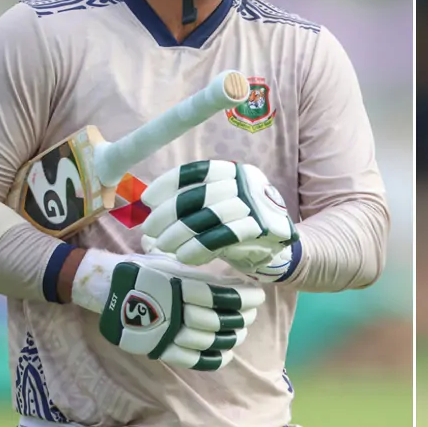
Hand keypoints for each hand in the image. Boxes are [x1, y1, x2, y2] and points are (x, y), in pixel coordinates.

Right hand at [69, 250, 264, 370]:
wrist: (106, 286)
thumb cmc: (145, 270)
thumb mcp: (173, 262)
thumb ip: (201, 274)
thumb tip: (235, 281)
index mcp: (181, 283)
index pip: (224, 295)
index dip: (246, 298)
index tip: (258, 296)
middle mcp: (175, 307)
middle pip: (220, 320)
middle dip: (242, 318)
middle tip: (251, 314)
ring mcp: (166, 330)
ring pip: (209, 340)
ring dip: (231, 337)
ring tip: (240, 332)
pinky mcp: (158, 347)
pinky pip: (191, 359)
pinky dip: (213, 359)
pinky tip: (227, 353)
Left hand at [139, 160, 297, 270]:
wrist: (279, 250)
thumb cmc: (239, 228)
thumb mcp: (219, 209)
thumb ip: (191, 205)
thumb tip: (148, 207)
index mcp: (237, 172)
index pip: (200, 171)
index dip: (170, 183)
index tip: (148, 199)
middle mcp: (249, 184)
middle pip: (202, 194)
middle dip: (169, 213)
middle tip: (149, 229)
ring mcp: (258, 205)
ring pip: (211, 216)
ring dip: (180, 233)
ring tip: (163, 245)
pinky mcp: (263, 229)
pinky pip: (223, 237)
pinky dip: (199, 247)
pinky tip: (183, 255)